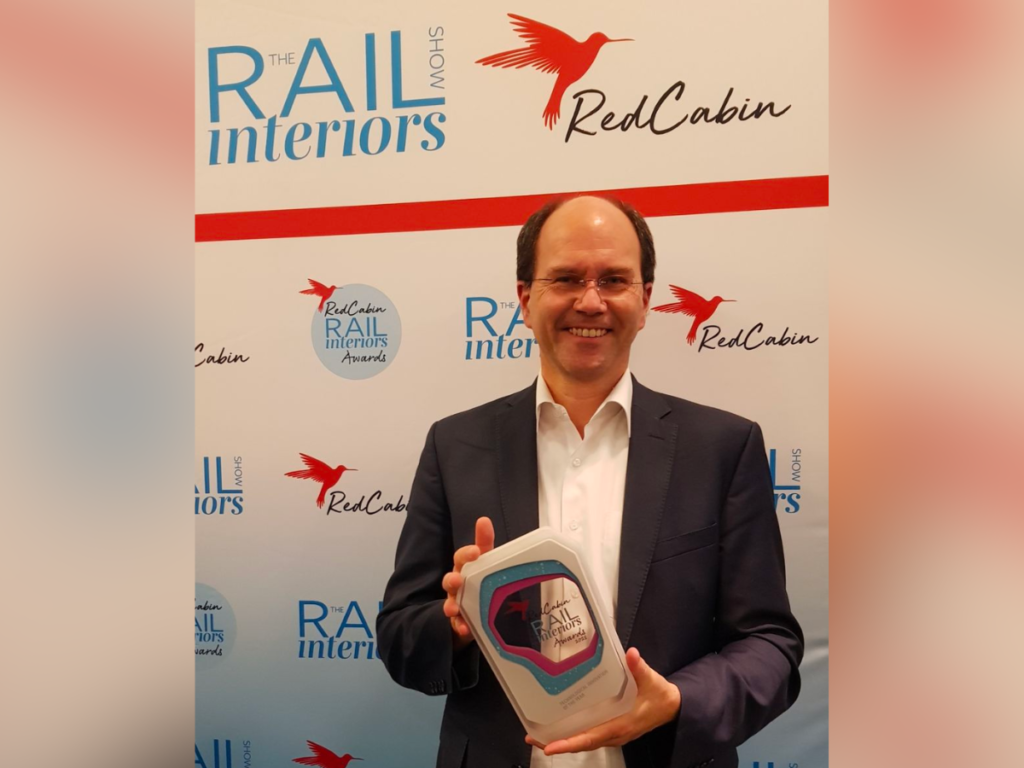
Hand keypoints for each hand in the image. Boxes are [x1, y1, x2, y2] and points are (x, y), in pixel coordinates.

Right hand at [442, 517, 494, 650]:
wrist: (479, 610)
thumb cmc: (482, 580)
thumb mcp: (487, 561)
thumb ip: (485, 543)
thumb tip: (483, 519)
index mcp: (466, 567)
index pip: (462, 557)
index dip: (467, 554)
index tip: (476, 552)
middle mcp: (458, 584)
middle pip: (451, 579)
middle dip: (453, 579)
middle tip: (458, 579)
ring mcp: (457, 603)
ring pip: (451, 602)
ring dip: (452, 604)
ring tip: (454, 608)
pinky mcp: (460, 622)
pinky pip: (457, 625)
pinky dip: (460, 626)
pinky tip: (465, 628)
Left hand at [526, 648, 681, 754]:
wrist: (672, 707)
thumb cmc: (660, 695)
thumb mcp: (652, 680)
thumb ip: (639, 668)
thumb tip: (631, 654)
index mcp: (621, 725)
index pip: (591, 737)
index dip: (570, 743)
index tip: (549, 747)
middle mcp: (615, 734)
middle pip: (582, 743)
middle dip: (557, 743)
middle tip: (532, 739)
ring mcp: (613, 734)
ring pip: (584, 742)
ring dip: (563, 741)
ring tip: (539, 736)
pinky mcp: (612, 730)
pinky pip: (589, 736)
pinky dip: (573, 735)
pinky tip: (561, 727)